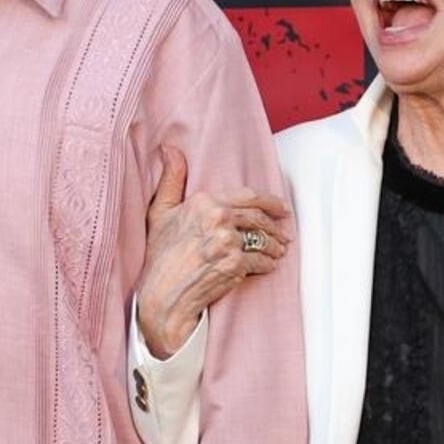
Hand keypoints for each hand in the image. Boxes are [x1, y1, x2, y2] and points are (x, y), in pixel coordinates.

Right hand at [134, 146, 288, 358]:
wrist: (162, 295)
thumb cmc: (159, 256)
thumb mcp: (159, 212)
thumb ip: (170, 179)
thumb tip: (170, 149)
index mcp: (204, 202)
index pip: (248, 196)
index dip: (270, 202)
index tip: (281, 208)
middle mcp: (218, 218)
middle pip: (259, 218)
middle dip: (276, 226)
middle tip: (285, 233)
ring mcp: (228, 241)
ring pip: (263, 239)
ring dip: (275, 246)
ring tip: (278, 251)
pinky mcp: (235, 264)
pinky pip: (262, 260)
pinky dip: (268, 264)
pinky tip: (269, 266)